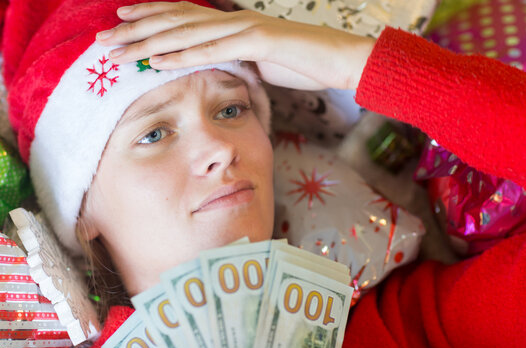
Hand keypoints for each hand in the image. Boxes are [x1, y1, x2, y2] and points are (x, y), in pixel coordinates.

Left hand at [96, 1, 375, 89]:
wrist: (339, 59)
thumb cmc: (304, 62)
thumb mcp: (264, 62)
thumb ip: (239, 61)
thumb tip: (224, 68)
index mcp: (232, 24)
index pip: (183, 18)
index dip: (150, 17)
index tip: (121, 22)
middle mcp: (232, 19)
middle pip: (175, 21)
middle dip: (135, 29)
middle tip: (102, 37)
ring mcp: (243, 27)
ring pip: (186, 32)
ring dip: (148, 41)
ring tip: (117, 50)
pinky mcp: (256, 41)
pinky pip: (212, 48)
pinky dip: (182, 54)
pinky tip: (156, 58)